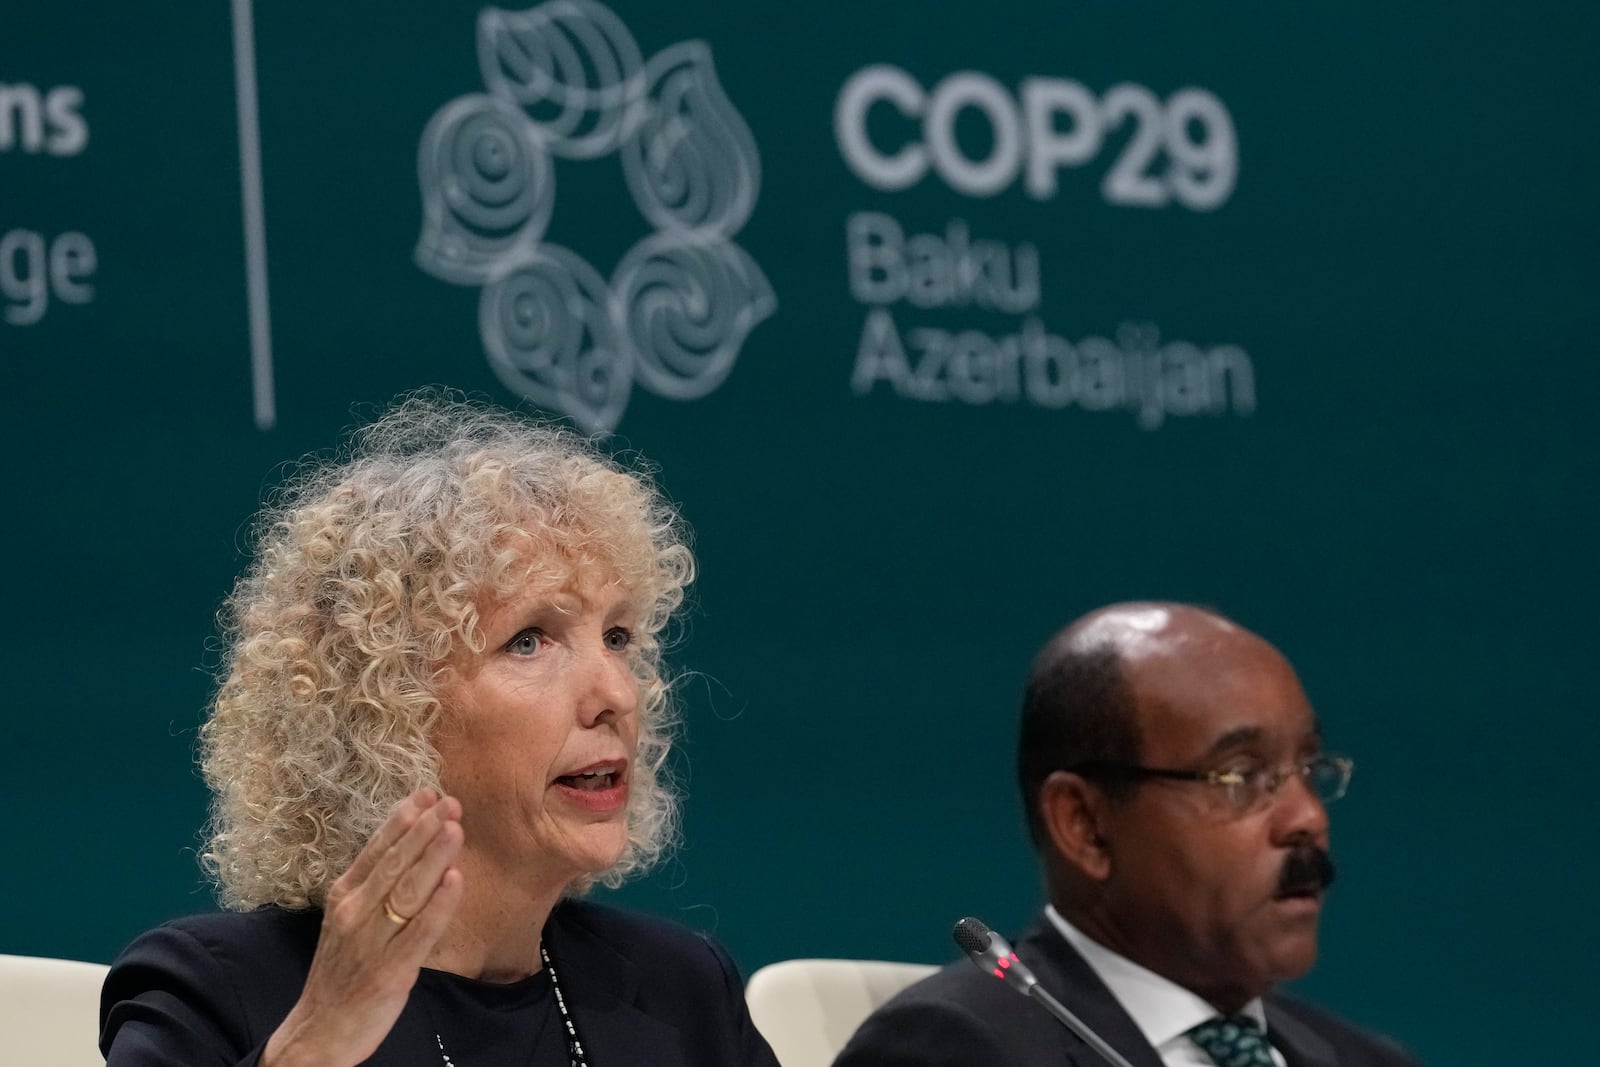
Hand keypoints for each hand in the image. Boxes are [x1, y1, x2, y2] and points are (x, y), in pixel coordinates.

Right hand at [262, 788, 463, 1066]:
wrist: (319, 1030)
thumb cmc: (342, 970)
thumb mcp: (350, 920)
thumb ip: (375, 887)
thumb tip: (410, 848)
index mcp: (344, 896)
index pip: (376, 849)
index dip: (402, 820)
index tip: (425, 793)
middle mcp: (355, 913)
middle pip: (394, 863)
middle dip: (424, 829)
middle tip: (450, 801)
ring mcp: (372, 941)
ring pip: (407, 890)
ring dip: (433, 856)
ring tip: (455, 827)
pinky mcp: (391, 970)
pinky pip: (420, 932)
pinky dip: (439, 904)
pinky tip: (455, 879)